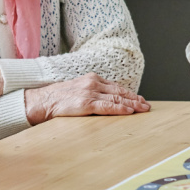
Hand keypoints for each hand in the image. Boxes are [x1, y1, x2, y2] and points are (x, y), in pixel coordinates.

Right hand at [23, 74, 150, 124]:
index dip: (130, 94)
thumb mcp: (78, 90)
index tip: (140, 99)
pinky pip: (107, 106)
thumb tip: (107, 101)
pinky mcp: (86, 103)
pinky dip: (120, 109)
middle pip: (120, 92)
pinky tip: (129, 111)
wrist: (42, 101)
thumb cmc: (59, 98)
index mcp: (92, 79)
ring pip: (116, 99)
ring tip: (143, 109)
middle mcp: (93, 83)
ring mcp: (90, 92)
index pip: (116, 87)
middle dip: (135, 99)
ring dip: (132, 104)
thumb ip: (93, 93)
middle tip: (147, 105)